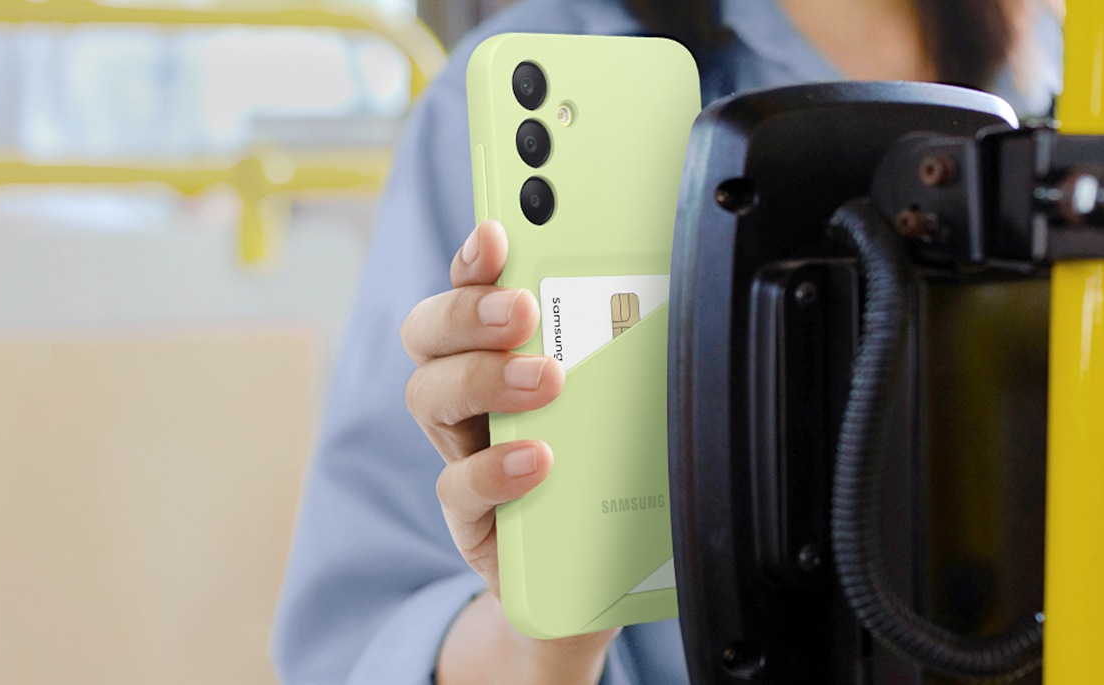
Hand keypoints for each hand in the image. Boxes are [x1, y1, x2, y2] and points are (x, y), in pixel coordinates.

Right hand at [401, 219, 618, 684]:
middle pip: (430, 332)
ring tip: (545, 381)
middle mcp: (474, 396)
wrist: (605, 581)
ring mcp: (465, 454)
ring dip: (481, 378)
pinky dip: (493, 469)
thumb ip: (632, 348)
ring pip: (427, 397)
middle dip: (469, 311)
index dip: (476, 257)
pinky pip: (456, 488)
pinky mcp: (471, 519)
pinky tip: (537, 461)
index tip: (498, 233)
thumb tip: (676, 284)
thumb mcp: (633, 401)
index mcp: (508, 352)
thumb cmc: (617, 474)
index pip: (476, 288)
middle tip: (524, 311)